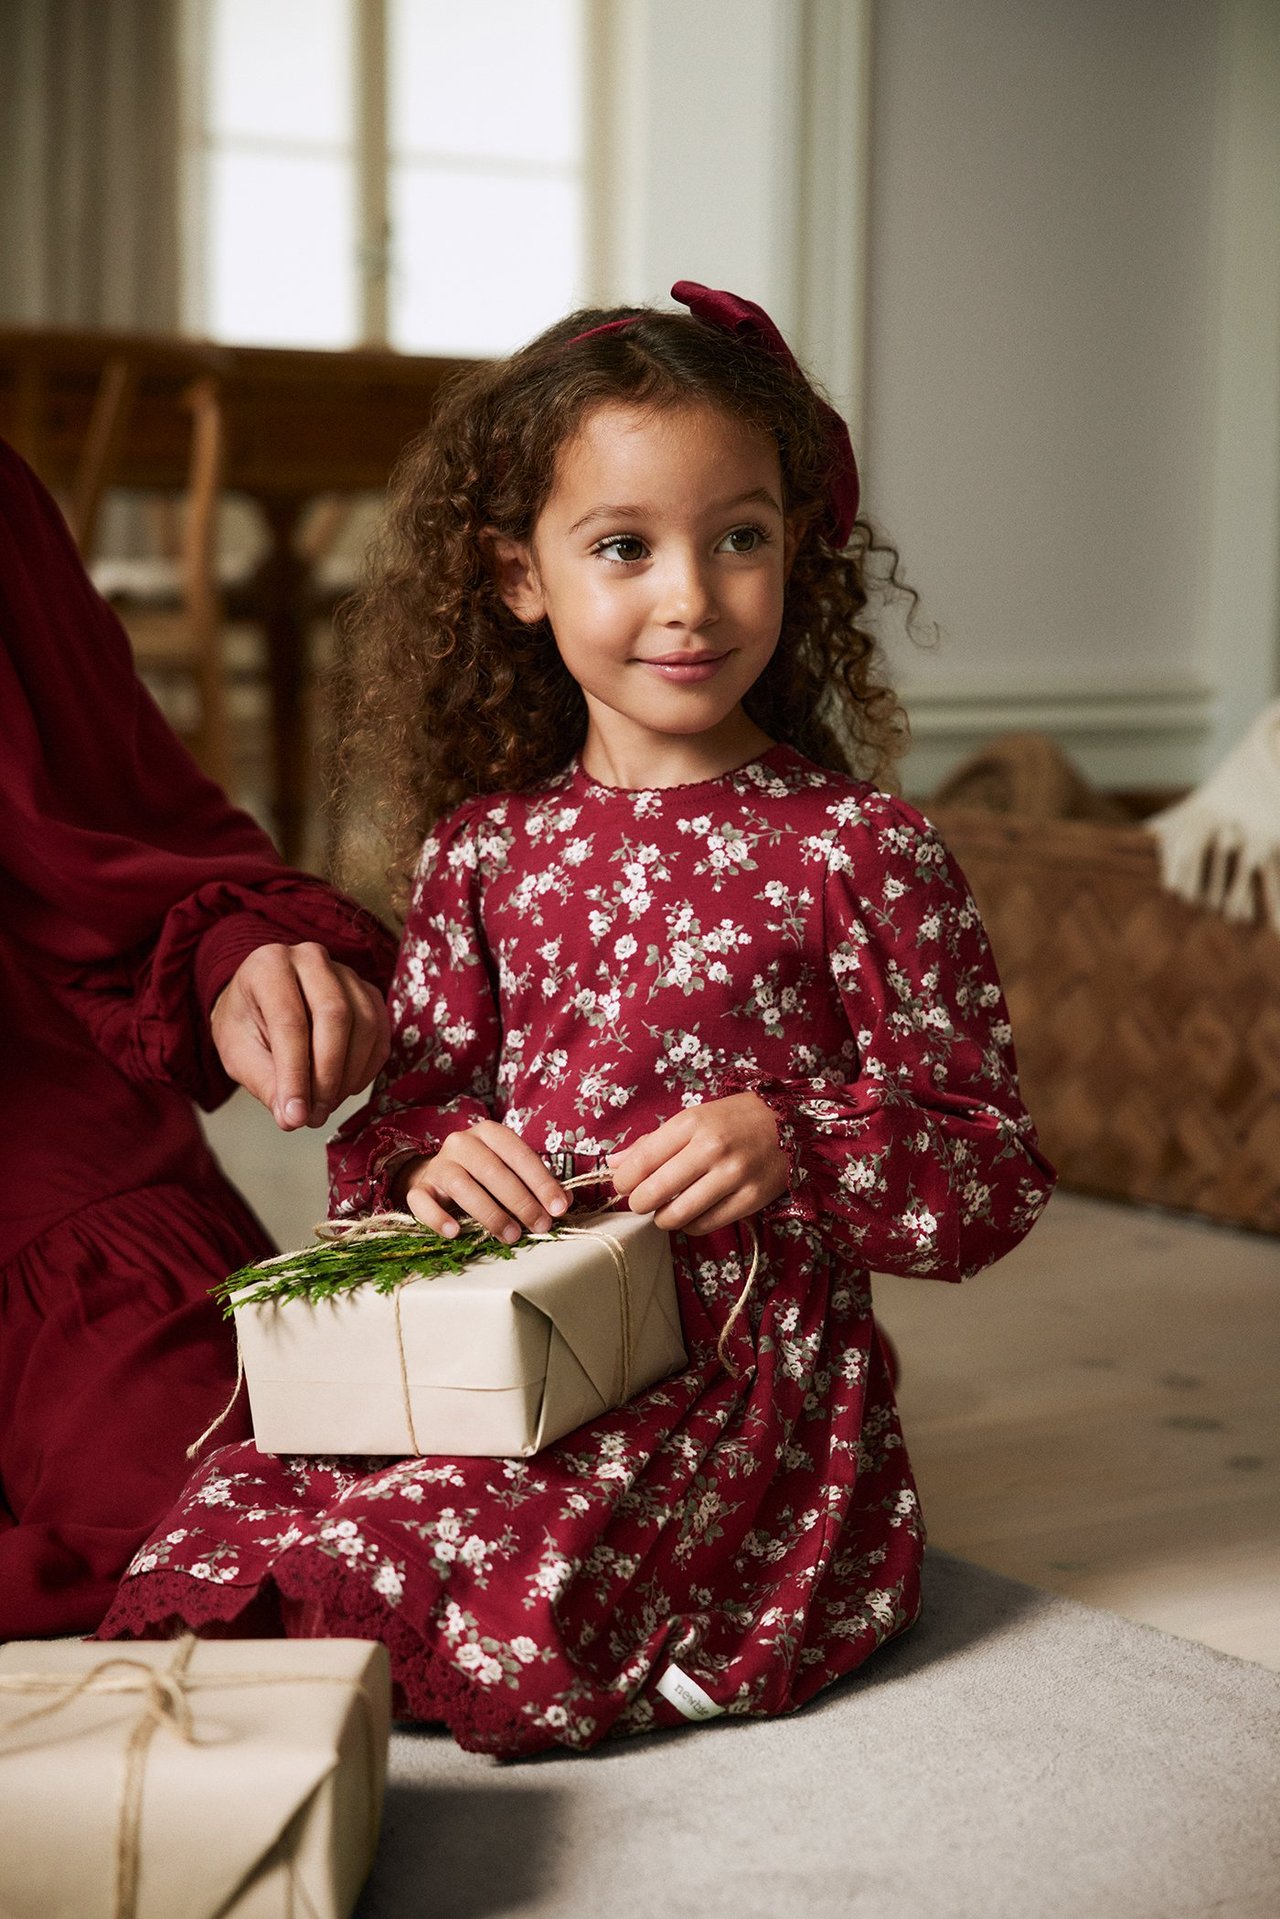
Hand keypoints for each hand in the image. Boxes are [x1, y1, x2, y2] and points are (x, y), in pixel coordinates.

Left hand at [211, 942, 389, 1129]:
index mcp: (268, 965)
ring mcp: (345, 971)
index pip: (290, 1021)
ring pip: (363, 1023)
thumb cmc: (246, 1023)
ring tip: (326, 1106)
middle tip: (315, 1116)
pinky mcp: (367, 990)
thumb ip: (263, 1082)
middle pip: (334, 1015)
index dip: (295, 1074)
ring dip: (349, 1074)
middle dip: (328, 1075)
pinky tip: (346, 1088)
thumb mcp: (238, 1053)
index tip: (295, 1116)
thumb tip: (292, 1118)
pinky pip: (380, 1030)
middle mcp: (310, 958)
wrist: (261, 1000)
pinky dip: (368, 1067)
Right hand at [394, 1121, 569, 1243]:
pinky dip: (438, 1218)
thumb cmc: (481, 1174)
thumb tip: (563, 1202)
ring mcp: (438, 1165)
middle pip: (493, 1171)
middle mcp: (462, 1143)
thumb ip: (535, 1183)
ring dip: (490, 1213)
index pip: (519, 1154)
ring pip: (463, 1186)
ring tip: (511, 1235)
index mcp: (489, 1133)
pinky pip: (423, 1202)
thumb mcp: (510, 1171)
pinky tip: (455, 1232)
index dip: (541, 1182)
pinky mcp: (419, 1188)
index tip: (558, 1207)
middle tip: (539, 1226)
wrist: (436, 1176)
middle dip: (521, 1201)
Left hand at [608, 1092, 788, 1234]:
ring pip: (677, 1215)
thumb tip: (613, 1163)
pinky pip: (705, 1225)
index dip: (623, 1181)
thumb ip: (652, 1141)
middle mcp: (712, 1148)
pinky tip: (691, 1214)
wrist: (791, 1122)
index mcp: (692, 1123)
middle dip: (639, 1203)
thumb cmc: (735, 1120)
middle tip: (642, 1202)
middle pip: (654, 1192)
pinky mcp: (751, 1198)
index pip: (641, 1161)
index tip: (623, 1186)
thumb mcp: (693, 1118)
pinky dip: (690, 1225)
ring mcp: (734, 1175)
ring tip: (666, 1210)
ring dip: (663, 1218)